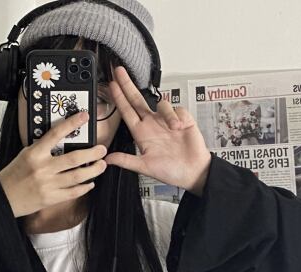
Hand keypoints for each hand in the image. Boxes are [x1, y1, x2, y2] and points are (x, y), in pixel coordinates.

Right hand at [0, 111, 107, 217]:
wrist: (3, 197)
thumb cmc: (14, 175)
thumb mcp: (25, 155)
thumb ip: (43, 149)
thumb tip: (64, 142)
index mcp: (35, 153)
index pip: (56, 133)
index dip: (72, 123)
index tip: (84, 117)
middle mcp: (43, 168)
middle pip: (74, 158)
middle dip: (92, 153)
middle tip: (102, 150)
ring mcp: (48, 184)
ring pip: (77, 176)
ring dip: (93, 170)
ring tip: (101, 165)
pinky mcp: (51, 198)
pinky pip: (73, 193)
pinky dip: (84, 187)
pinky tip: (90, 183)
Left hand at [104, 66, 211, 195]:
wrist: (193, 172)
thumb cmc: (170, 171)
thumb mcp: (145, 167)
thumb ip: (126, 161)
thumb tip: (108, 159)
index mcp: (142, 134)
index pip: (127, 112)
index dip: (119, 98)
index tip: (112, 84)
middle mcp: (152, 124)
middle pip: (137, 99)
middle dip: (128, 84)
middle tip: (118, 71)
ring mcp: (166, 120)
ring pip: (162, 104)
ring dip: (168, 115)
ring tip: (175, 129)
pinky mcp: (182, 118)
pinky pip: (178, 109)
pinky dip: (179, 117)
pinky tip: (182, 128)